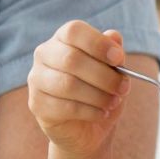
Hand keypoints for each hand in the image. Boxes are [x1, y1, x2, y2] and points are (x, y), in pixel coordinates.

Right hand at [27, 21, 130, 158]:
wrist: (86, 127)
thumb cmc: (99, 91)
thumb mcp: (113, 71)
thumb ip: (113, 53)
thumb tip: (113, 36)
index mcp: (62, 39)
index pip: (73, 31)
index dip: (97, 43)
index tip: (119, 58)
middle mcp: (44, 55)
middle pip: (71, 59)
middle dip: (104, 76)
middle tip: (123, 88)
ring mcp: (37, 79)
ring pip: (68, 84)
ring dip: (98, 96)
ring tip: (113, 102)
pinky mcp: (37, 104)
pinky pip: (65, 107)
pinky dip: (90, 111)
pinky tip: (101, 113)